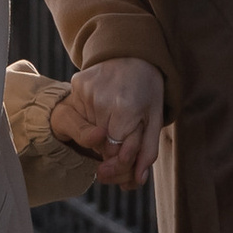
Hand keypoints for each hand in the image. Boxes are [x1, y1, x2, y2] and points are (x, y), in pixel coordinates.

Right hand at [55, 57, 164, 189]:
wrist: (134, 52)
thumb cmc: (148, 88)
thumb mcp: (154, 118)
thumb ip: (146, 151)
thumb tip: (137, 180)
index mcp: (126, 109)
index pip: (114, 150)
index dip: (121, 156)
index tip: (127, 152)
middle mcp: (102, 100)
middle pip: (100, 143)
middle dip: (111, 148)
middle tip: (122, 136)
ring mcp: (87, 90)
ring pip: (89, 129)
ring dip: (101, 132)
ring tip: (115, 117)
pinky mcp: (77, 84)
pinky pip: (81, 112)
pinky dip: (91, 116)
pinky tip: (103, 105)